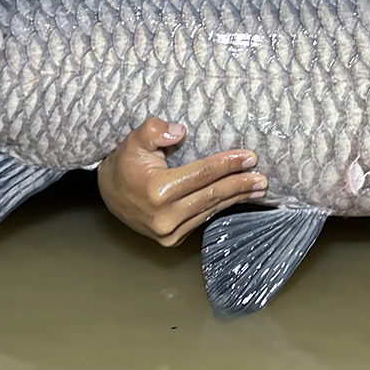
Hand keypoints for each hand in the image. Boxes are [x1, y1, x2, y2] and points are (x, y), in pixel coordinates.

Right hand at [97, 117, 267, 246]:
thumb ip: (154, 130)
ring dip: (235, 198)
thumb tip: (179, 131)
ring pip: (210, 210)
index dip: (227, 165)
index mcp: (158, 190)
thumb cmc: (124, 163)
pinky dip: (219, 208)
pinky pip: (201, 219)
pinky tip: (234, 199)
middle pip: (212, 195)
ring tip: (256, 188)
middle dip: (239, 184)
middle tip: (261, 177)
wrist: (108, 194)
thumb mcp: (134, 140)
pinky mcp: (171, 239)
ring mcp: (168, 232)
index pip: (202, 174)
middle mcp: (165, 216)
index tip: (249, 157)